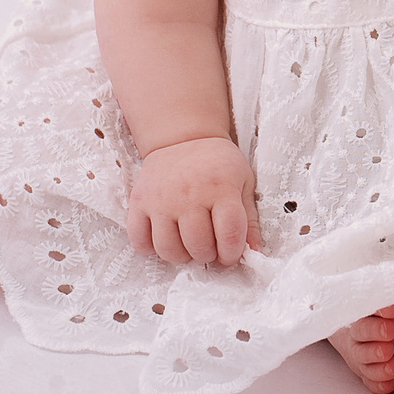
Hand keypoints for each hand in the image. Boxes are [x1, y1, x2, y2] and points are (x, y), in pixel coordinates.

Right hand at [124, 136, 260, 266]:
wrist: (182, 138)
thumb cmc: (217, 163)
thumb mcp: (243, 181)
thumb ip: (250, 219)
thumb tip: (254, 252)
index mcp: (222, 187)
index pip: (230, 235)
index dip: (232, 253)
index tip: (229, 253)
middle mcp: (189, 194)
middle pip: (199, 246)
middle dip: (208, 254)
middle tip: (209, 244)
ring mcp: (161, 199)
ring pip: (169, 250)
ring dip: (182, 255)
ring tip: (188, 242)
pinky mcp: (139, 202)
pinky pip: (139, 241)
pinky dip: (150, 248)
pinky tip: (165, 236)